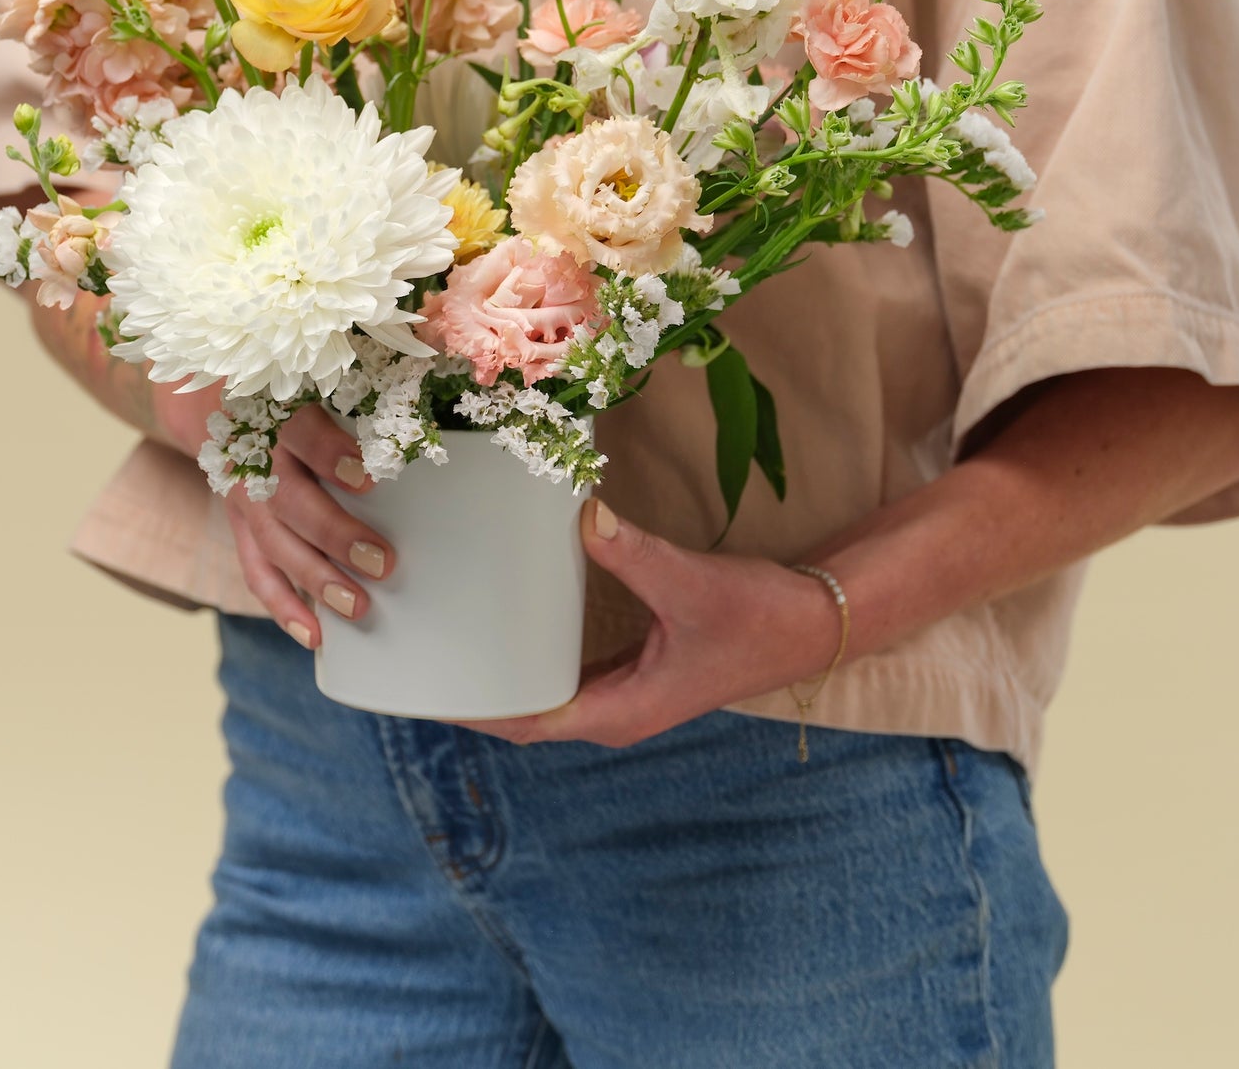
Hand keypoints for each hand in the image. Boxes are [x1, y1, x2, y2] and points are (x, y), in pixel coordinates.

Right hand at [224, 405, 393, 651]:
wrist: (214, 399)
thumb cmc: (287, 388)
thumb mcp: (312, 376)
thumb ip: (357, 394)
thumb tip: (412, 419)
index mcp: (274, 409)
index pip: (299, 431)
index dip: (330, 454)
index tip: (368, 477)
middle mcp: (253, 456)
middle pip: (289, 500)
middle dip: (334, 535)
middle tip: (383, 562)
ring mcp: (242, 496)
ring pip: (273, 543)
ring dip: (315, 578)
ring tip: (357, 606)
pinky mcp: (239, 525)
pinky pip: (256, 570)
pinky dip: (283, 606)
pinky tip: (314, 634)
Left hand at [460, 501, 846, 748]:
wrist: (813, 623)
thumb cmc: (757, 615)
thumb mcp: (690, 582)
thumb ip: (634, 554)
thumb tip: (585, 516)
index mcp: (622, 711)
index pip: (528, 723)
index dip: (477, 710)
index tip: (429, 686)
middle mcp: (617, 711)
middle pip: (527, 714)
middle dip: (478, 691)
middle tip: (425, 651)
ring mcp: (628, 693)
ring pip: (548, 694)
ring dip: (507, 673)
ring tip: (456, 637)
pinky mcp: (638, 669)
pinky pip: (571, 671)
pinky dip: (538, 655)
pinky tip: (518, 622)